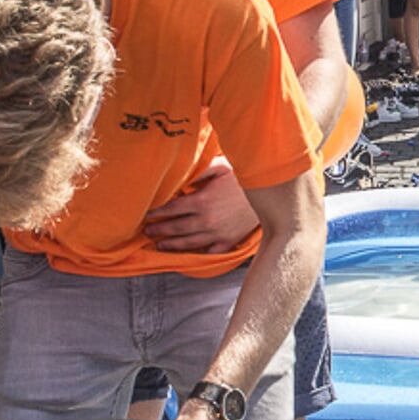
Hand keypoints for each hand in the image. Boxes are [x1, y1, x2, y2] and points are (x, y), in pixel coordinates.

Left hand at [144, 159, 258, 252]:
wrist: (272, 195)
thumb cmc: (245, 177)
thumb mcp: (221, 165)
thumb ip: (199, 169)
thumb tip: (180, 172)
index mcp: (201, 201)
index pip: (171, 209)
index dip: (156, 212)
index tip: (146, 213)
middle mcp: (206, 221)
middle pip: (175, 228)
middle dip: (158, 229)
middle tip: (146, 231)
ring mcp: (217, 234)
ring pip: (187, 243)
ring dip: (170, 244)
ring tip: (159, 244)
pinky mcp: (228, 242)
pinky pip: (208, 252)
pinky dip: (196, 254)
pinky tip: (187, 253)